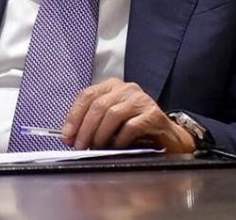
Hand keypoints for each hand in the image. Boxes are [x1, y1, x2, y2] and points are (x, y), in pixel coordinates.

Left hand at [61, 78, 195, 152]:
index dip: (74, 116)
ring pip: (113, 114)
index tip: (67, 135)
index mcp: (113, 86)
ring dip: (100, 134)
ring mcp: (142, 100)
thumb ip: (92, 124)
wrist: (169, 137)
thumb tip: (69, 136)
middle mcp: (127, 89)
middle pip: (98, 105)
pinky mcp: (154, 114)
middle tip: (80, 146)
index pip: (87, 95)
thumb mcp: (111, 123)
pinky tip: (116, 148)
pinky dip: (120, 139)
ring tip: (96, 148)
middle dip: (85, 128)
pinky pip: (131, 126)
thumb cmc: (137, 130)